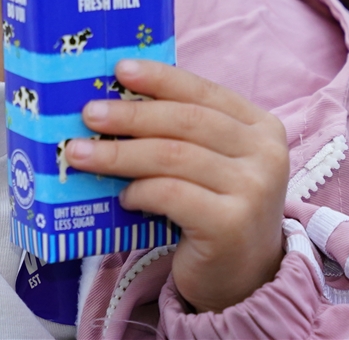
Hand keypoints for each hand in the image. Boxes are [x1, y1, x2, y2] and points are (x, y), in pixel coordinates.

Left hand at [63, 59, 289, 312]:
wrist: (244, 278)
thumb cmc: (216, 210)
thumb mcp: (210, 163)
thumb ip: (181, 133)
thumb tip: (115, 101)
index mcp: (260, 127)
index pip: (204, 92)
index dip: (160, 78)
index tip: (119, 70)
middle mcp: (266, 153)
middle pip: (186, 122)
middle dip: (131, 115)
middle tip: (89, 114)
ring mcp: (253, 189)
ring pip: (173, 156)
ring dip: (121, 154)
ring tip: (81, 154)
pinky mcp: (231, 225)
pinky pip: (172, 194)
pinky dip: (140, 190)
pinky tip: (123, 197)